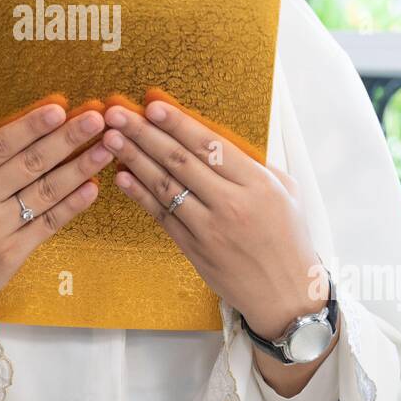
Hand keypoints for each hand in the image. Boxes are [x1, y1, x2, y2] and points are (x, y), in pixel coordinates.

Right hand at [0, 96, 114, 321]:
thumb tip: (37, 131)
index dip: (31, 126)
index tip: (59, 109)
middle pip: (28, 164)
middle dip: (66, 139)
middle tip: (95, 120)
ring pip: (45, 192)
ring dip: (80, 168)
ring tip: (105, 149)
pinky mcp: (11, 253)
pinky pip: (49, 222)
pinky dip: (72, 204)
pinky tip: (92, 187)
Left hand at [100, 90, 328, 340]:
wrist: (287, 294)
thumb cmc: (288, 238)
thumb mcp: (285, 191)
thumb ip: (253, 163)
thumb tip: (216, 138)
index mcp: (258, 184)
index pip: (210, 145)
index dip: (178, 124)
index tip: (153, 106)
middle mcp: (232, 204)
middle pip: (180, 161)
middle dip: (145, 134)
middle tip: (118, 114)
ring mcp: (210, 229)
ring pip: (165, 186)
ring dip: (134, 159)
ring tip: (112, 139)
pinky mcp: (194, 249)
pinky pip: (161, 216)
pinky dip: (139, 195)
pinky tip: (122, 176)